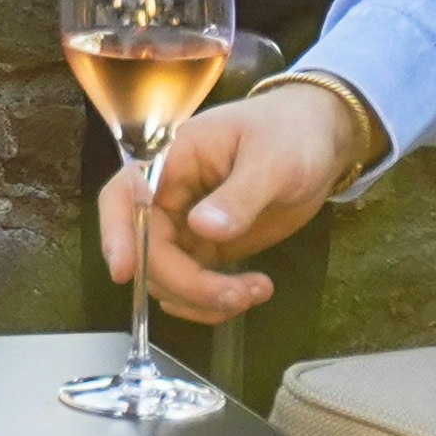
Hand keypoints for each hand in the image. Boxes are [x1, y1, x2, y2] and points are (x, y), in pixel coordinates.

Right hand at [103, 78, 369, 324]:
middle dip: (184, 282)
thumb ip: (239, 196)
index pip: (124, 195)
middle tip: (234, 296)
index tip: (124, 272)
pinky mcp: (206, 247)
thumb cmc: (291, 134)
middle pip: (146, 249)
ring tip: (256, 292)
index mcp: (172, 159)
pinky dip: (213, 302)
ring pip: (166, 276)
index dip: (117, 233)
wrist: (319, 143)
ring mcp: (186, 224)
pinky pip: (192, 285)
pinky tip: (252, 292)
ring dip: (202, 299)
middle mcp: (168, 194)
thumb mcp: (273, 161)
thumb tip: (203, 229)